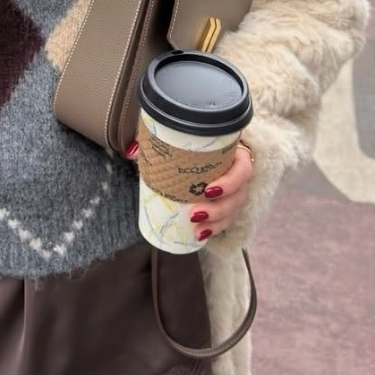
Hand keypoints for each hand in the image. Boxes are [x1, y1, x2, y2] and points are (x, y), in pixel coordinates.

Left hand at [126, 139, 253, 242]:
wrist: (201, 147)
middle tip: (195, 213)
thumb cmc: (193, 142)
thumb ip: (157, 141)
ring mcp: (236, 191)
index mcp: (233, 153)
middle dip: (219, 209)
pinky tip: (200, 235)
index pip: (243, 168)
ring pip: (234, 211)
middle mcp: (238, 173)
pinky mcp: (228, 204)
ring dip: (217, 223)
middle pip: (239, 195)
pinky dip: (214, 229)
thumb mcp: (178, 138)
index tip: (207, 191)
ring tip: (197, 230)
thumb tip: (131, 151)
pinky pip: (227, 220)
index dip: (230, 182)